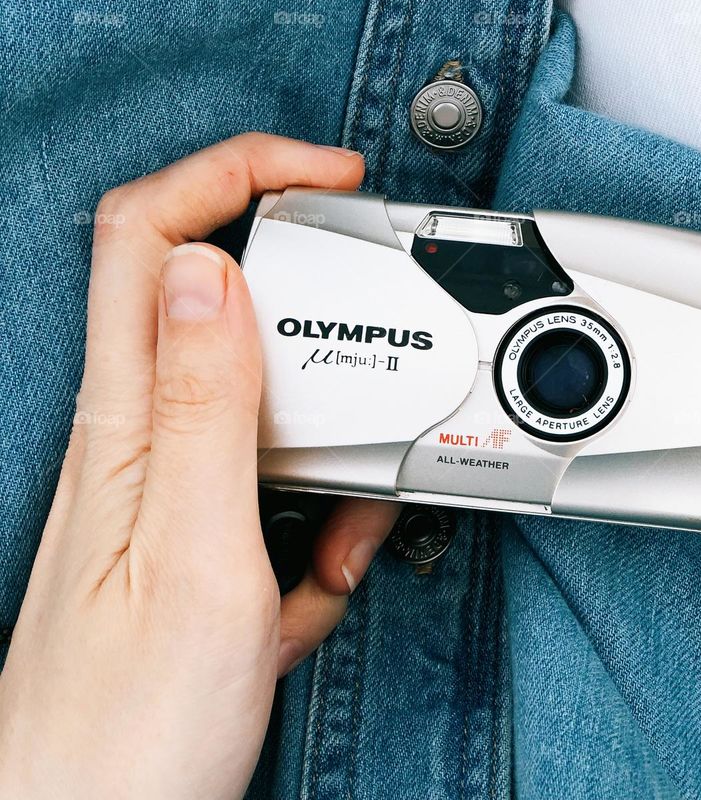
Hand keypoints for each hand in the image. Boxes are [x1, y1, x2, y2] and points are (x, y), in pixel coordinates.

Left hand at [0, 134, 398, 799]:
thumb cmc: (123, 737)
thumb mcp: (195, 557)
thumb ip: (207, 403)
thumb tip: (211, 269)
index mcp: (127, 418)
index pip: (151, 232)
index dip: (236, 169)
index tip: (328, 177)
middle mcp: (135, 438)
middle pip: (220, 300)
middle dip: (313, 313)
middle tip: (371, 353)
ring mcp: (164, 490)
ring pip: (261, 402)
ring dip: (331, 441)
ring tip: (344, 521)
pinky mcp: (193, 541)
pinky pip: (271, 488)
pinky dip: (316, 521)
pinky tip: (314, 579)